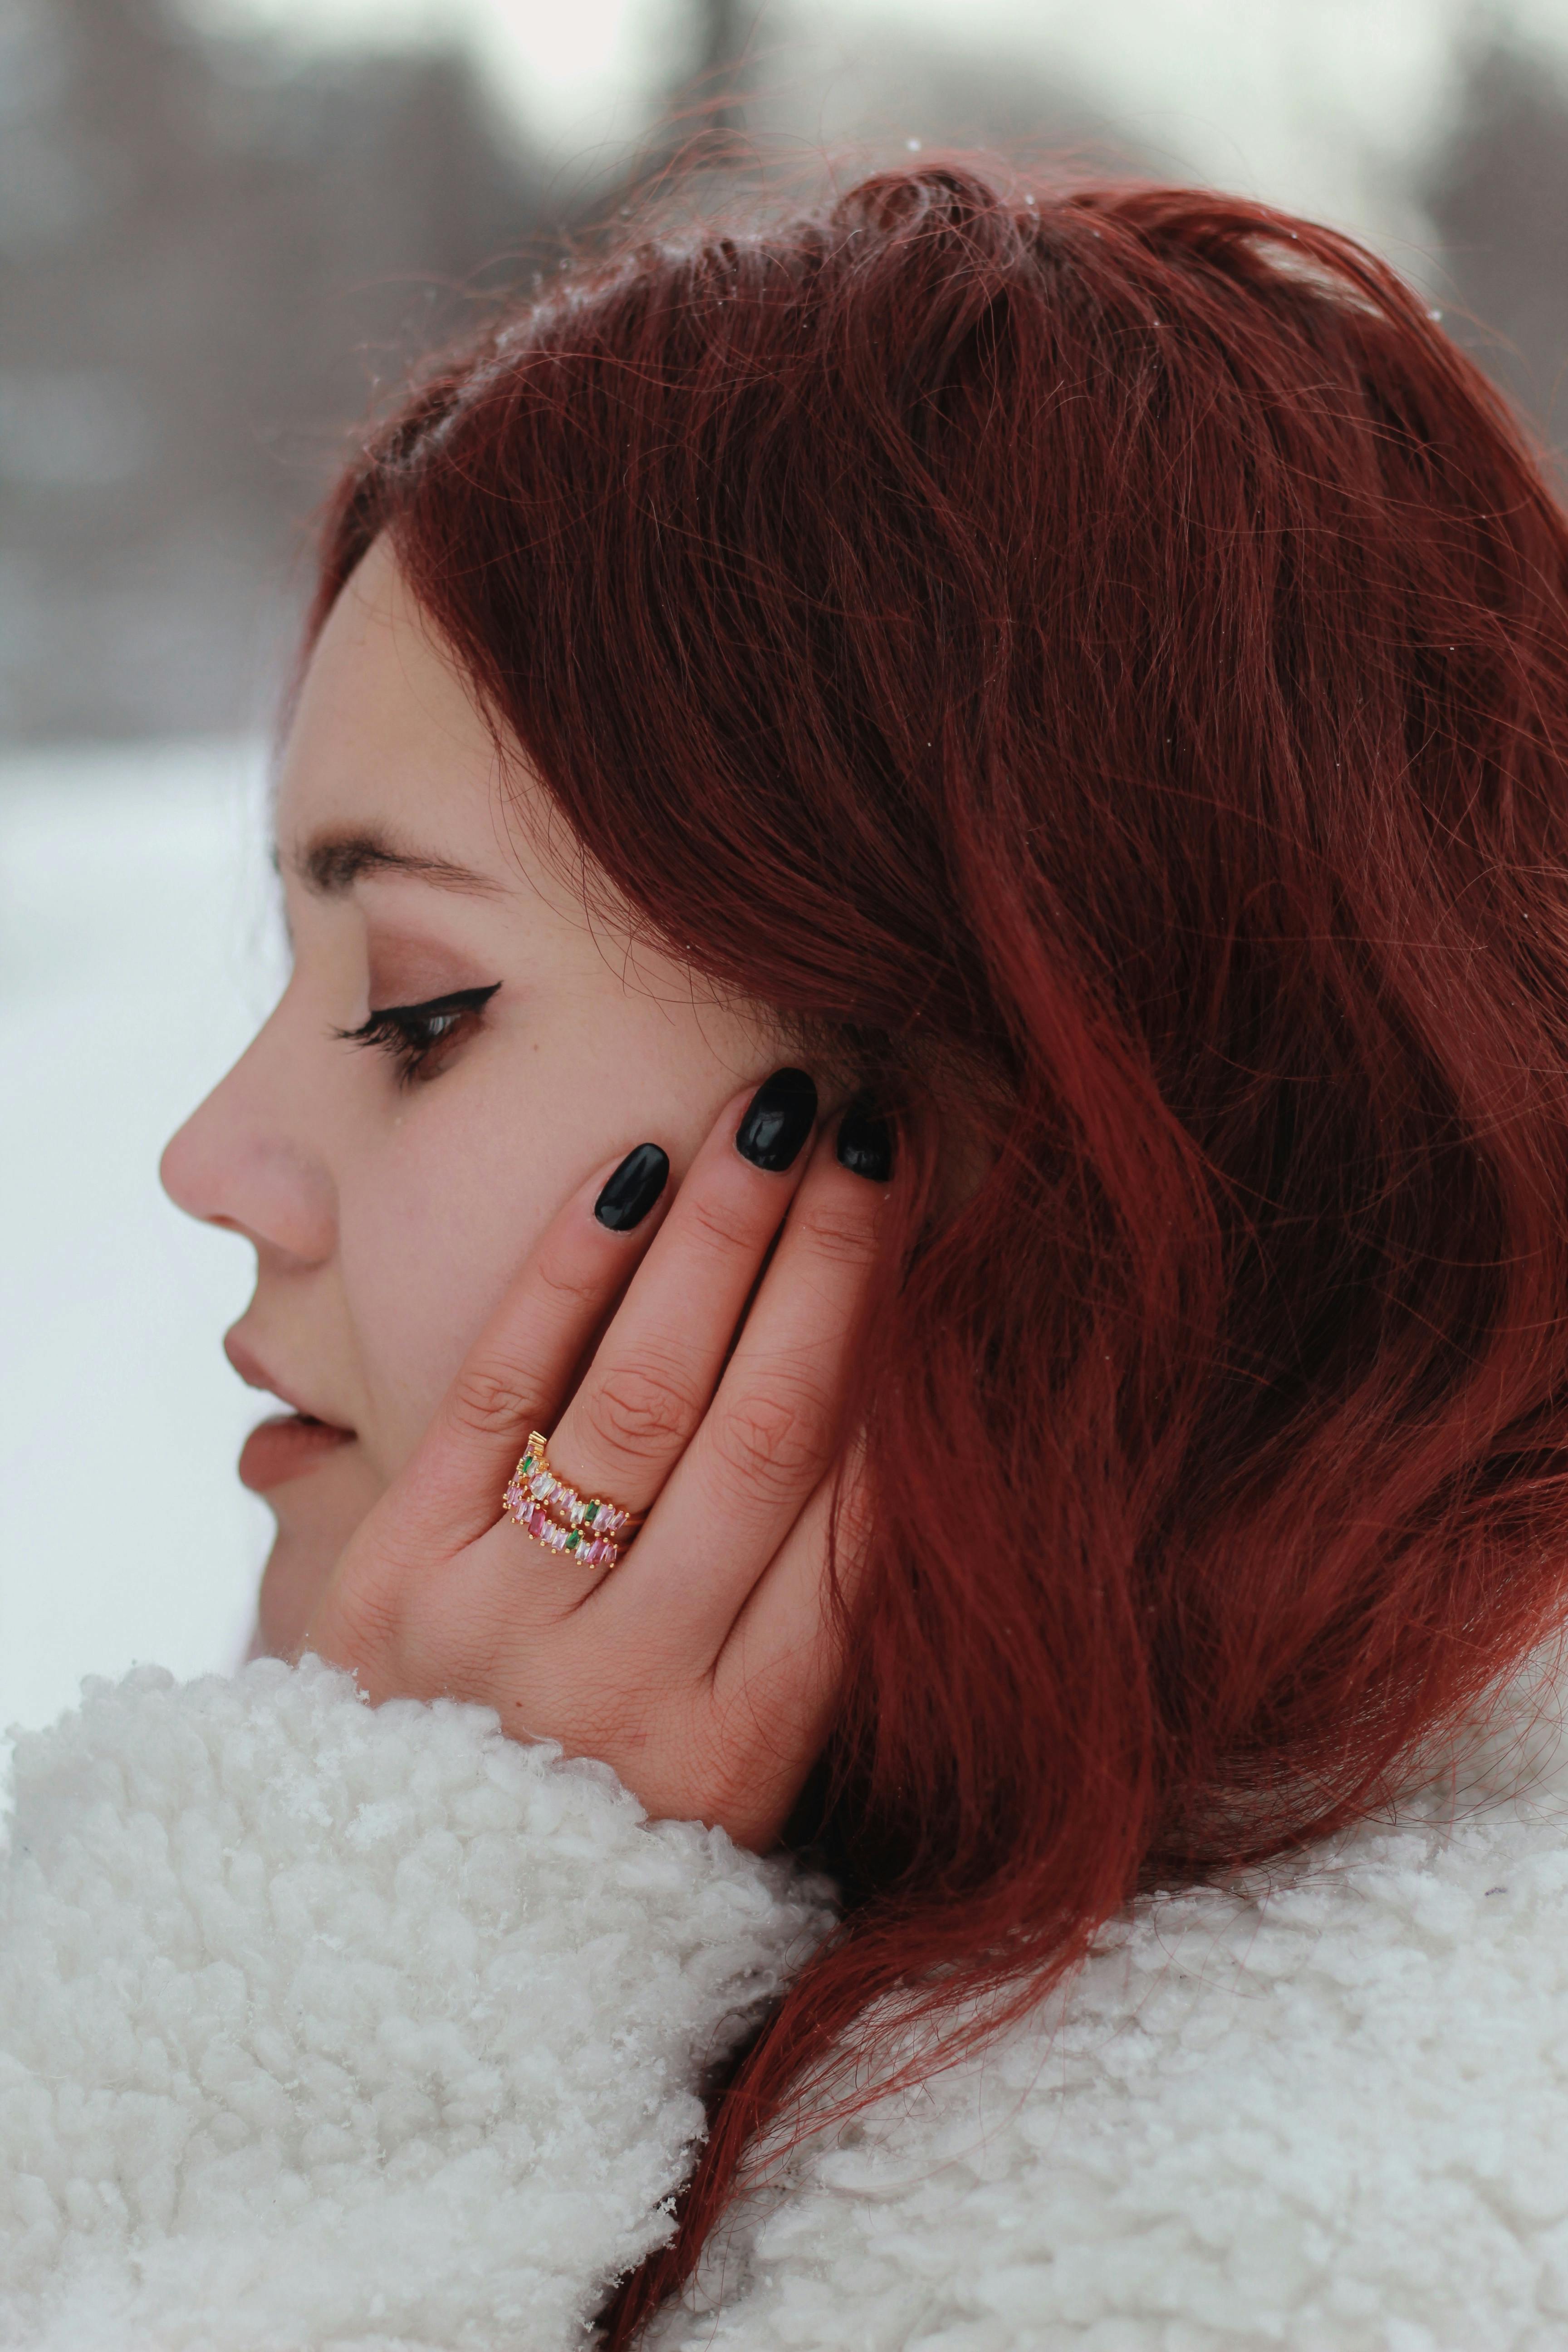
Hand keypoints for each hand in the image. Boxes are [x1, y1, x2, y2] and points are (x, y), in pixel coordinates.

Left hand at [302, 1071, 889, 1850]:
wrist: (388, 1938)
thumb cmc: (600, 1836)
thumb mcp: (739, 1781)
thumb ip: (809, 1628)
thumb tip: (899, 1412)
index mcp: (747, 1747)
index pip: (856, 1518)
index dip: (907, 1362)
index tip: (949, 1240)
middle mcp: (633, 1688)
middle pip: (765, 1430)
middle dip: (830, 1264)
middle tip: (871, 1131)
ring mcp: (504, 1625)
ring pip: (640, 1391)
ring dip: (719, 1237)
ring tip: (772, 1115)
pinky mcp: (395, 1574)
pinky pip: (495, 1389)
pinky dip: (568, 1273)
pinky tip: (633, 1173)